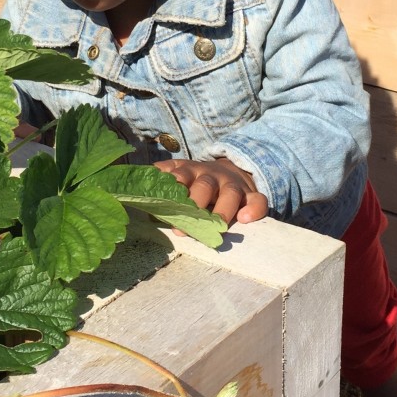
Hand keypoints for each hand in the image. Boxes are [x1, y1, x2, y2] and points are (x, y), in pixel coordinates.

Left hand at [154, 157, 268, 226]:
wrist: (230, 171)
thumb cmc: (196, 180)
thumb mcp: (178, 174)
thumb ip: (161, 177)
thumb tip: (137, 179)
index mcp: (190, 171)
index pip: (180, 175)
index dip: (173, 187)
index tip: (165, 201)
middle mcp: (212, 176)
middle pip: (205, 185)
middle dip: (196, 203)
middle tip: (186, 224)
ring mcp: (233, 186)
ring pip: (231, 193)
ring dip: (224, 209)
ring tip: (219, 225)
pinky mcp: (251, 196)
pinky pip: (258, 200)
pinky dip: (254, 209)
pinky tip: (246, 219)